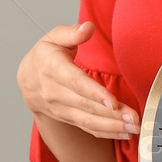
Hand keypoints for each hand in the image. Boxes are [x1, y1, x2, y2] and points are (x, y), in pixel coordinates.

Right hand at [16, 21, 138, 140]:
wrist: (27, 80)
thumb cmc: (45, 55)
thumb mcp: (54, 38)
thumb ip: (72, 32)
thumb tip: (87, 27)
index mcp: (52, 68)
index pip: (75, 82)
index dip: (95, 93)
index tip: (114, 101)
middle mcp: (54, 92)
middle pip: (86, 105)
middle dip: (112, 114)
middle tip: (134, 118)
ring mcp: (60, 108)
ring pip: (88, 120)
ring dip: (112, 126)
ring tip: (134, 127)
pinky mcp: (68, 119)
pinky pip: (87, 128)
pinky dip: (107, 133)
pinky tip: (124, 133)